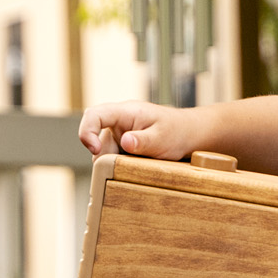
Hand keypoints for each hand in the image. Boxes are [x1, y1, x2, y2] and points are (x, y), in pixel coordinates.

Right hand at [77, 101, 197, 159]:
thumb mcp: (163, 138)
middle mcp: (118, 121)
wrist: (189, 134)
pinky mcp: (122, 144)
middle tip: (127, 165)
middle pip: (96, 138)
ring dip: (114, 162)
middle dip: (105, 156)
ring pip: (103, 151)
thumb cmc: (177, 132)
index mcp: (126, 111)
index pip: (94, 115)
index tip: (94, 151)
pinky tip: (137, 166)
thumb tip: (125, 142)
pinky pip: (112, 156)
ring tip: (138, 164)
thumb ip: (144, 141)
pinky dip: (120, 164)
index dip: (87, 132)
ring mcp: (119, 133)